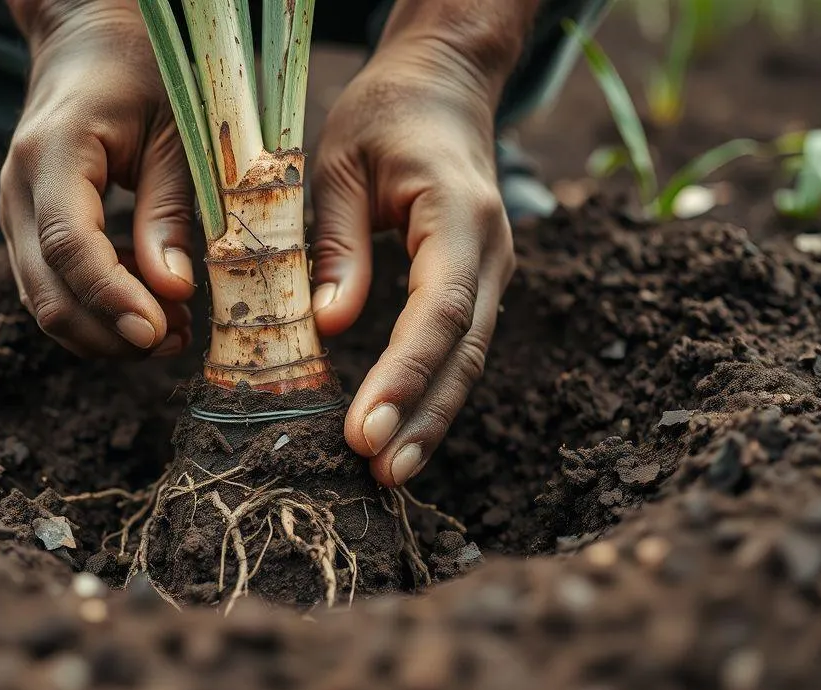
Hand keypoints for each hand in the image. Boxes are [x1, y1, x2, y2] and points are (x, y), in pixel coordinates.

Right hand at [2, 0, 195, 357]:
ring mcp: (15, 214)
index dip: (111, 298)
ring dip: (105, 330)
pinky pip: (53, 287)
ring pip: (45, 300)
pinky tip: (150, 306)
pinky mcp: (29, 231)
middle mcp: (17, 190)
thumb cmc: (138, 73)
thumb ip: (169, 209)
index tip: (155, 332)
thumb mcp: (173, 131)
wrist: (86, 44)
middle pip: (47, 290)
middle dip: (110, 331)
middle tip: (176, 341)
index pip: (69, 245)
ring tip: (173, 330)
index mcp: (52, 153)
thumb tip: (173, 291)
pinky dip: (97, 310)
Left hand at [311, 32, 521, 486]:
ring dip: (432, 419)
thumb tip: (329, 325)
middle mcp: (490, 252)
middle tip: (381, 472)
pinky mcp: (476, 287)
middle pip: (464, 350)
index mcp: (459, 214)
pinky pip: (459, 350)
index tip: (365, 430)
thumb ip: (336, 241)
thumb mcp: (341, 160)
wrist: (444, 86)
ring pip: (468, 360)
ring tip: (391, 472)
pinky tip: (401, 435)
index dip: (404, 374)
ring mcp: (491, 272)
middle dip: (423, 416)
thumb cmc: (387, 112)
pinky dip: (431, 394)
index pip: (438, 309)